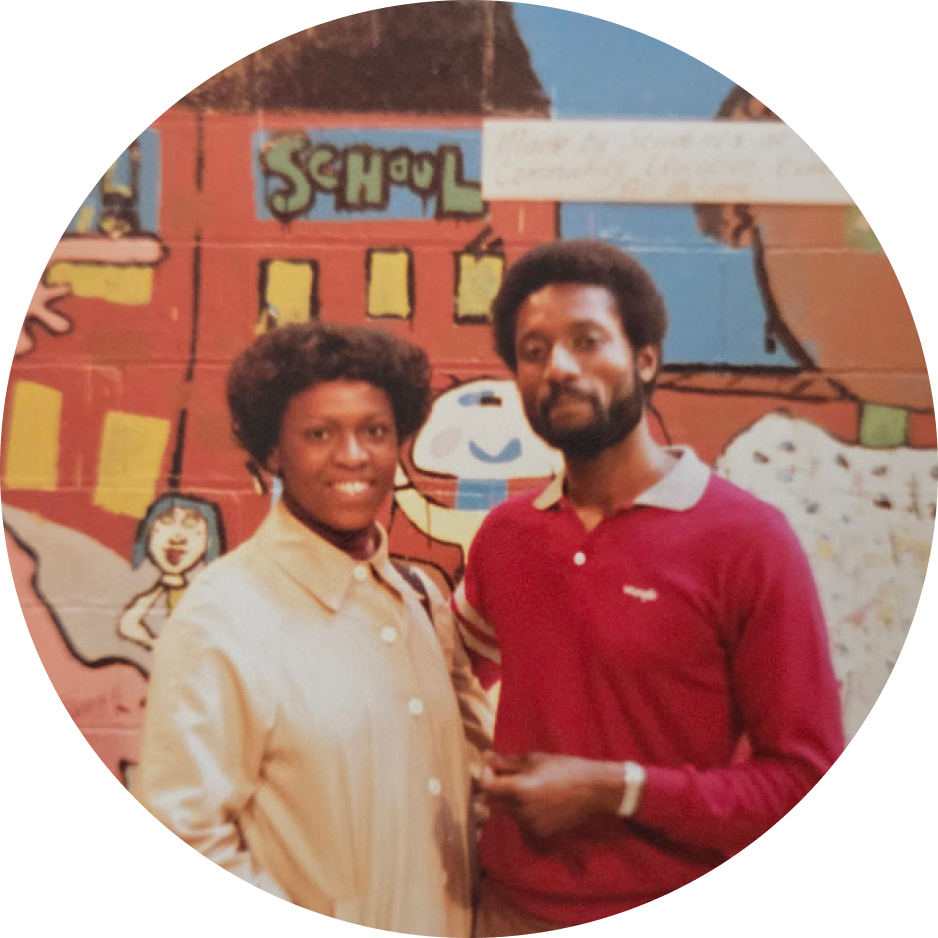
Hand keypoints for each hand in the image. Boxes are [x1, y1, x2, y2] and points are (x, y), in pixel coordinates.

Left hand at [479, 751, 624, 839]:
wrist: (593, 790)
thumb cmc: (564, 768)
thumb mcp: (533, 759)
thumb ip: (506, 762)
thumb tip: (485, 757)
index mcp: (518, 790)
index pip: (486, 786)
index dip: (486, 773)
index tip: (494, 764)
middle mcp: (521, 811)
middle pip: (494, 800)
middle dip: (496, 786)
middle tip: (509, 772)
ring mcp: (530, 825)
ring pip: (506, 811)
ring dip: (508, 798)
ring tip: (527, 784)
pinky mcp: (539, 832)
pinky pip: (520, 820)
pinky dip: (521, 810)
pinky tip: (537, 799)